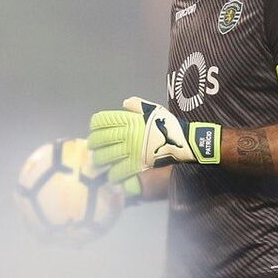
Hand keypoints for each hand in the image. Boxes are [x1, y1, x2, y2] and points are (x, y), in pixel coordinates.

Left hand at [88, 96, 220, 191]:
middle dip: (93, 144)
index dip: (95, 125)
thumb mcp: (154, 110)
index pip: (102, 120)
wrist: (184, 141)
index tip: (95, 129)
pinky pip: (119, 170)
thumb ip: (138, 105)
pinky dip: (113, 174)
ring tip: (99, 162)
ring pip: (106, 156)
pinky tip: (112, 175)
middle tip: (93, 147)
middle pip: (100, 139)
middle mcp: (127, 134)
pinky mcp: (137, 164)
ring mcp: (131, 150)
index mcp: (129, 120)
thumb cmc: (168, 125)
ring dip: (100, 160)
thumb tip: (124, 103)